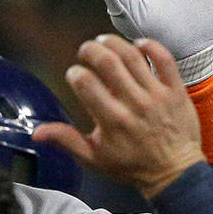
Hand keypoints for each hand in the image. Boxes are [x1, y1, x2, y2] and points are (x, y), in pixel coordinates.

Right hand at [32, 35, 203, 197]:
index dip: (74, 73)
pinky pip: (164, 59)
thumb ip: (66, 140)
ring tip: (104, 41)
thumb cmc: (132, 166)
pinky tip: (137, 44)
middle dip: (91, 50)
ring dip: (115, 42)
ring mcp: (156, 95)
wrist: (174, 173)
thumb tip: (37, 132)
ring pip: (133, 56)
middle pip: (108, 62)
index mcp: (111, 120)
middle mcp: (133, 104)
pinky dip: (150, 45)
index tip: (74, 74)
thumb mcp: (94, 158)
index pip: (86, 84)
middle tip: (85, 50)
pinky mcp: (175, 90)